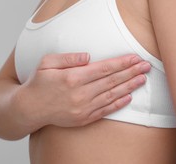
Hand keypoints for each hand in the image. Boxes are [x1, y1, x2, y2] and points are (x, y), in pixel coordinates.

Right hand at [19, 52, 150, 127]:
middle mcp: (80, 94)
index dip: (122, 63)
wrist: (29, 108)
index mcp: (72, 77)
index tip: (135, 58)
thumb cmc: (38, 82)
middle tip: (146, 66)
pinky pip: (105, 110)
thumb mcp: (47, 63)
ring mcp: (83, 108)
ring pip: (112, 95)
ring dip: (129, 87)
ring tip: (142, 79)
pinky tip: (129, 96)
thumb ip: (68, 58)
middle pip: (112, 81)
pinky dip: (118, 103)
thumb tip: (88, 57)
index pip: (104, 68)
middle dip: (131, 72)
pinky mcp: (83, 118)